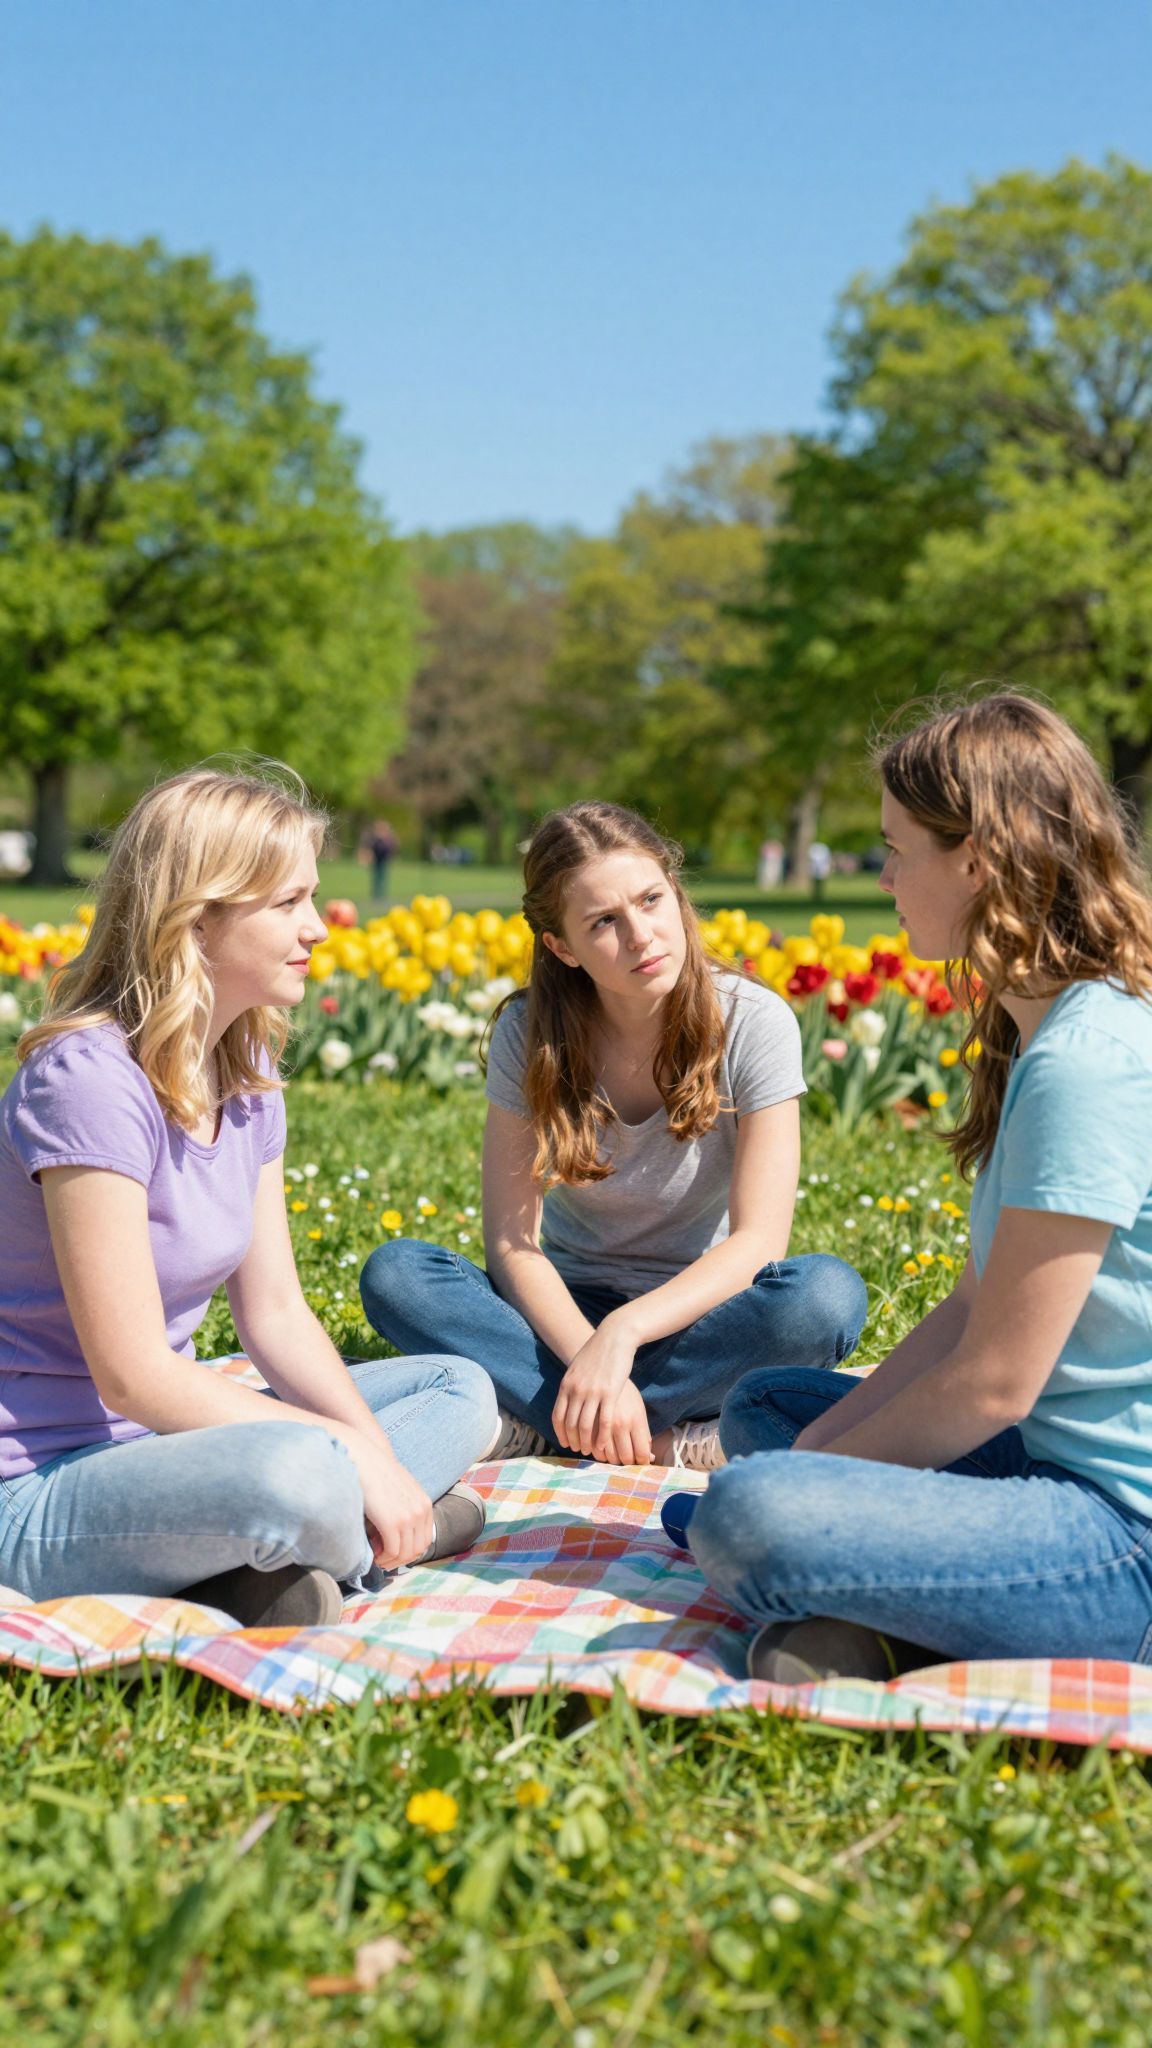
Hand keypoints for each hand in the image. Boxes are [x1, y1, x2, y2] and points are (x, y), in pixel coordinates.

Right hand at [342, 1433, 434, 1569]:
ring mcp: (408, 1518)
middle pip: (418, 1550)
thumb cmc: (377, 1474)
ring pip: (405, 1554)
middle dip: (400, 1561)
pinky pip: (393, 1551)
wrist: (365, 1460)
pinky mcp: (392, 1523)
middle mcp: (421, 1511)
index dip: (410, 1552)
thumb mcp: (401, 1490)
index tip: (394, 1554)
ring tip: (377, 1559)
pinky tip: (374, 1554)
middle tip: (384, 1560)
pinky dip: (383, 1558)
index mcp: (425, 1504)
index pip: (425, 1540)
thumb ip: (405, 1509)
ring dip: (391, 1561)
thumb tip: (397, 1535)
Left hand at [552, 1319, 649, 1461]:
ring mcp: (592, 1392)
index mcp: (567, 1385)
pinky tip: (603, 1444)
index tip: (565, 1443)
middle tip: (579, 1451)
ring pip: (585, 1425)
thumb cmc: (597, 1353)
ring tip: (591, 1451)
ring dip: (587, 1442)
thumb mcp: (577, 1368)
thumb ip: (571, 1385)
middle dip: (574, 1440)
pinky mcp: (610, 1393)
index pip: (558, 1416)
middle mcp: (577, 1390)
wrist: (614, 1337)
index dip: (560, 1433)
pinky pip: (603, 1421)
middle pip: (570, 1423)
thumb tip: (566, 1398)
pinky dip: (602, 1436)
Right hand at [596, 1378, 652, 1464]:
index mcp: (636, 1420)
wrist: (606, 1364)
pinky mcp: (588, 1418)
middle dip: (624, 1464)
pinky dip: (590, 1450)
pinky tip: (591, 1449)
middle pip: (623, 1458)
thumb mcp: (639, 1410)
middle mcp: (620, 1422)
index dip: (641, 1463)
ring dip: (605, 1460)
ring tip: (607, 1457)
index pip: (641, 1454)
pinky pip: (588, 1444)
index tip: (638, 1465)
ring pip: (603, 1454)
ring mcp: (605, 1422)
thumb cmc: (625, 1392)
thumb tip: (650, 1458)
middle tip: (622, 1463)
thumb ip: (644, 1434)